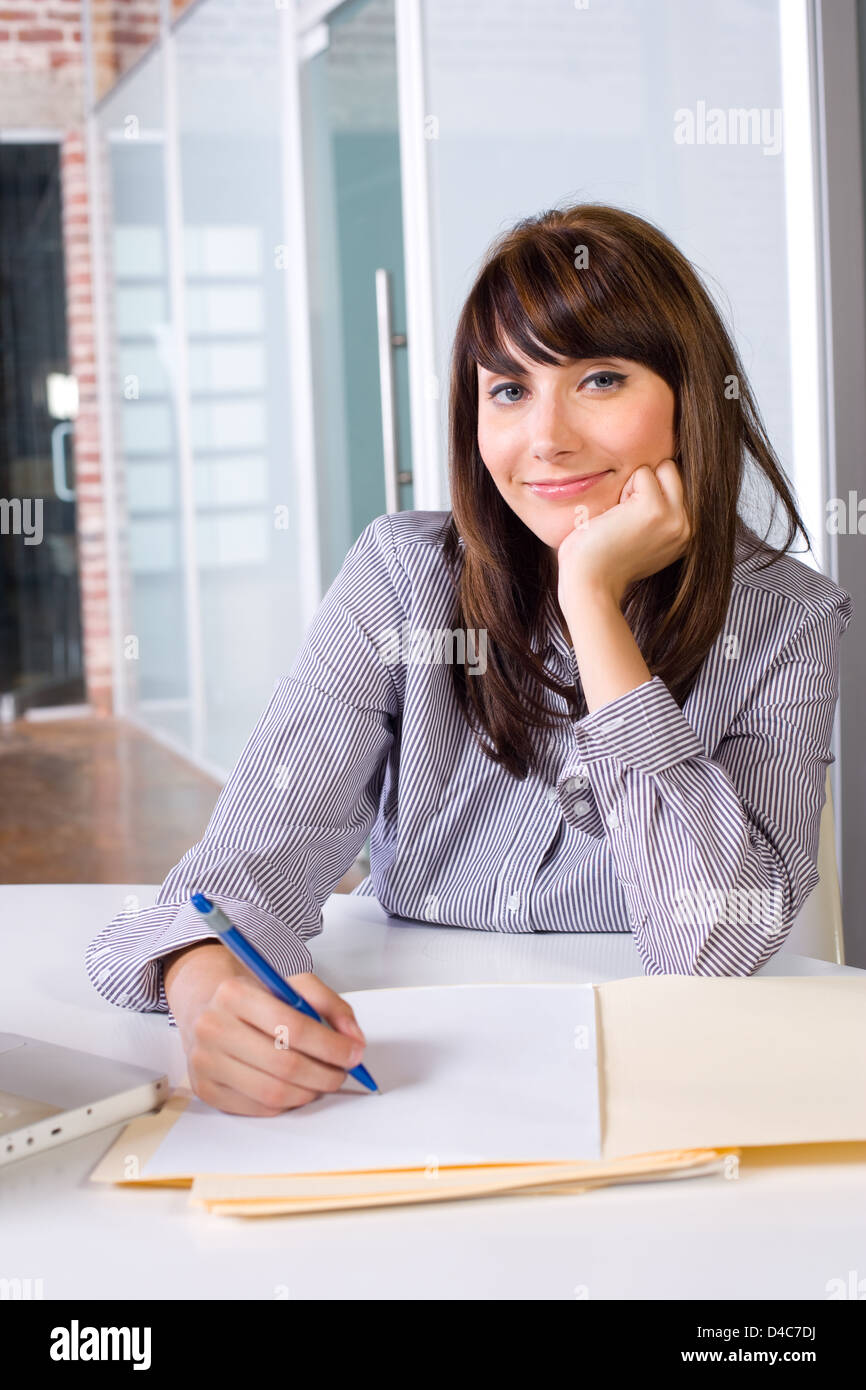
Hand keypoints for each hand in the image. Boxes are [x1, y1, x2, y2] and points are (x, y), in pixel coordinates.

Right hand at [164, 943, 365, 1115]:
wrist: (203, 1004)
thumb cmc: (252, 995)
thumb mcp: (290, 984)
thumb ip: (329, 1005)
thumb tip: (355, 1040)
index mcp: (234, 994)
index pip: (293, 1027)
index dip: (331, 1046)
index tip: (354, 1053)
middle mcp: (212, 1028)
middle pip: (284, 1065)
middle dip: (325, 1074)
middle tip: (342, 1072)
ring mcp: (204, 1062)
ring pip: (272, 1093)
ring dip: (309, 1093)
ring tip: (322, 1080)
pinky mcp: (205, 1089)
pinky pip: (257, 1108)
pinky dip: (285, 1103)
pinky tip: (295, 1088)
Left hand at [557, 457, 690, 610]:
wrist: (589, 583)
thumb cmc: (602, 561)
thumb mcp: (643, 540)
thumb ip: (660, 516)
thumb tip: (660, 475)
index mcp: (688, 535)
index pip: (678, 486)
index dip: (649, 493)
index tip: (631, 526)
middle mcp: (689, 527)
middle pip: (675, 472)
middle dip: (647, 483)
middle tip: (625, 516)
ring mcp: (676, 518)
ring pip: (663, 468)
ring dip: (635, 485)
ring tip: (621, 518)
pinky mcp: (655, 509)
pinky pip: (642, 473)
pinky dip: (623, 488)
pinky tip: (615, 517)